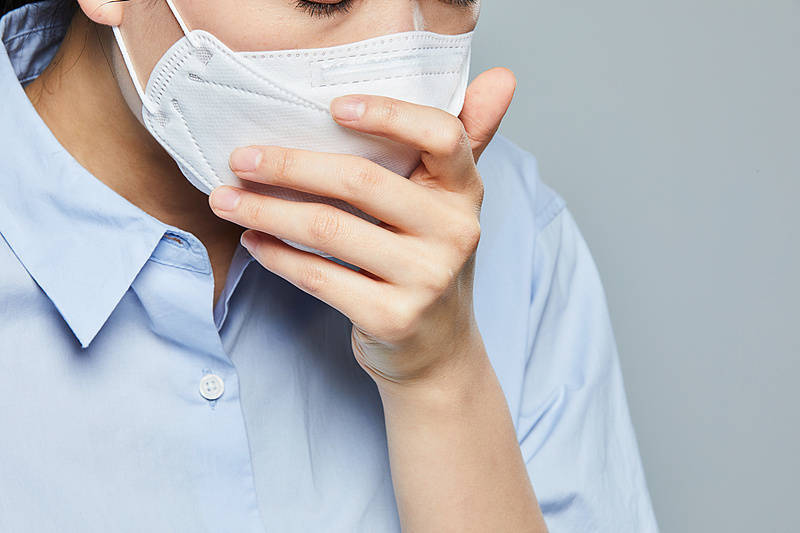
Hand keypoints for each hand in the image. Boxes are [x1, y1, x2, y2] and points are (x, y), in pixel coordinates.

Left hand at [208, 68, 516, 388]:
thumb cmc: (429, 261)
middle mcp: (454, 233)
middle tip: (240, 158)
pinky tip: (253, 241)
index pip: (442, 136)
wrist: (437, 349)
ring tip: (226, 200)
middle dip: (289, 166)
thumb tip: (502, 76)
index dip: (389, 114)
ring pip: (329, 230)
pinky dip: (276, 257)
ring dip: (266, 211)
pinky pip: (319, 278)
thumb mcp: (450, 202)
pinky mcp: (393, 318)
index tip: (333, 106)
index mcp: (465, 193)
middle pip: (362, 181)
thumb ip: (466, 139)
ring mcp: (426, 279)